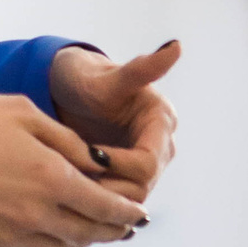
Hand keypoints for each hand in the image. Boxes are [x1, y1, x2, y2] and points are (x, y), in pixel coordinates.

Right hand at [0, 93, 148, 246]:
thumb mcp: (23, 114)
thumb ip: (66, 141)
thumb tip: (97, 165)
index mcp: (52, 179)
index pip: (104, 206)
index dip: (126, 212)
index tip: (140, 214)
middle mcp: (39, 215)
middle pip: (88, 233)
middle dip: (112, 230)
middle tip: (126, 227)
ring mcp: (14, 237)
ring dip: (84, 241)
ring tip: (94, 232)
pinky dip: (53, 245)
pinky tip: (54, 235)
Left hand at [46, 41, 180, 203]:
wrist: (71, 91)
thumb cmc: (88, 78)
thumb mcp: (109, 77)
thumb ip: (141, 69)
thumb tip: (176, 45)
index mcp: (161, 121)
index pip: (147, 162)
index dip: (117, 165)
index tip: (86, 155)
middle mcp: (161, 145)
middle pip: (142, 186)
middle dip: (108, 185)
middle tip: (72, 177)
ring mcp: (148, 164)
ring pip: (132, 200)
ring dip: (102, 197)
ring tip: (70, 183)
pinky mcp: (131, 177)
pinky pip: (121, 201)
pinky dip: (100, 201)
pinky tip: (74, 193)